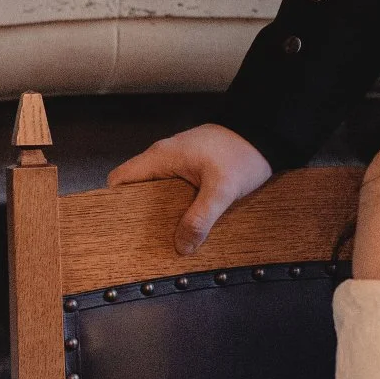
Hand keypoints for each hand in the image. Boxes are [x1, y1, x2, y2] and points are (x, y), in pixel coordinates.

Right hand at [106, 123, 271, 253]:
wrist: (265, 133)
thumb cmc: (242, 152)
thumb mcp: (222, 189)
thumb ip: (201, 218)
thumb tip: (181, 246)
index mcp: (161, 157)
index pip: (120, 180)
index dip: (114, 203)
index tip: (119, 228)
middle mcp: (163, 158)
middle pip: (135, 190)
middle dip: (137, 215)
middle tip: (144, 241)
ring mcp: (177, 163)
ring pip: (156, 193)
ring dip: (158, 213)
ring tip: (164, 239)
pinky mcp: (191, 169)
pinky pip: (172, 191)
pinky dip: (174, 207)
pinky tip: (183, 226)